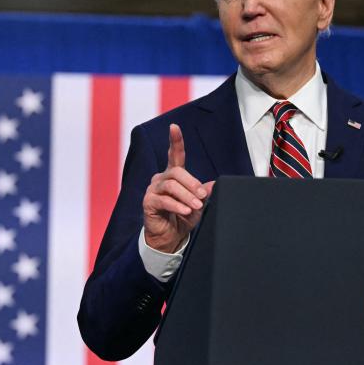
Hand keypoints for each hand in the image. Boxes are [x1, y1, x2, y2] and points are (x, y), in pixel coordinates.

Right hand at [142, 124, 213, 252]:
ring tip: (196, 206)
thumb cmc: (183, 217)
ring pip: (171, 185)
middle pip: (176, 172)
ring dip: (186, 196)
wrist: (171, 237)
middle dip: (192, 183)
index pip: (174, 154)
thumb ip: (204, 193)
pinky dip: (177, 205)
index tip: (174, 127)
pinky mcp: (148, 202)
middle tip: (202, 196)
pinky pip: (163, 200)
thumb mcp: (198, 205)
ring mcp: (153, 189)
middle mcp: (161, 179)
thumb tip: (215, 185)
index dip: (175, 140)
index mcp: (174, 175)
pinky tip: (185, 211)